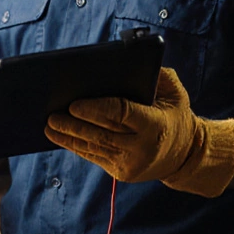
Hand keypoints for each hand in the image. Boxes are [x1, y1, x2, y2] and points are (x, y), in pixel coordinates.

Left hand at [45, 67, 233, 196]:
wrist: (185, 155)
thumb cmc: (174, 114)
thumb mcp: (175, 92)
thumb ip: (156, 75)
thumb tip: (127, 60)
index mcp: (156, 125)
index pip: (122, 114)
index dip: (96, 109)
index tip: (74, 104)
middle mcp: (142, 148)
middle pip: (102, 134)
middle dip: (74, 124)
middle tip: (52, 114)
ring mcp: (130, 164)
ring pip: (94, 148)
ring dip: (68, 137)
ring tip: (48, 126)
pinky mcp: (121, 173)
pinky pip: (94, 157)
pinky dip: (76, 146)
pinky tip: (60, 137)